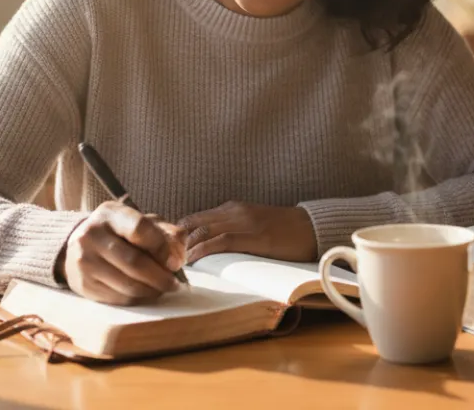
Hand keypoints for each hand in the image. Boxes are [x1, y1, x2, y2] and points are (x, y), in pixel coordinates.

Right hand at [56, 201, 185, 304]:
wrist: (81, 245)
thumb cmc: (122, 233)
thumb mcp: (145, 222)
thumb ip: (168, 234)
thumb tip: (178, 258)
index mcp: (111, 213)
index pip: (140, 229)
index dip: (162, 248)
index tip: (175, 263)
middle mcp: (92, 235)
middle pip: (134, 262)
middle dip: (160, 277)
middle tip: (175, 284)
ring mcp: (84, 261)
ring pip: (127, 284)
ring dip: (151, 290)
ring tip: (163, 288)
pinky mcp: (84, 285)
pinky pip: (118, 298)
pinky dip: (138, 299)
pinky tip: (145, 293)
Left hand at [178, 201, 317, 263]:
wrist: (312, 228)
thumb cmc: (284, 232)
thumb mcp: (253, 225)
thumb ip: (232, 231)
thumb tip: (207, 250)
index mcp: (233, 208)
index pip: (194, 218)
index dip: (176, 234)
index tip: (164, 251)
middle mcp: (234, 211)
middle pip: (193, 223)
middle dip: (175, 242)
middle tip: (161, 261)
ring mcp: (244, 222)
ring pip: (203, 231)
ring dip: (185, 249)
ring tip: (171, 265)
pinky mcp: (254, 236)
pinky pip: (222, 241)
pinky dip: (203, 250)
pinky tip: (193, 261)